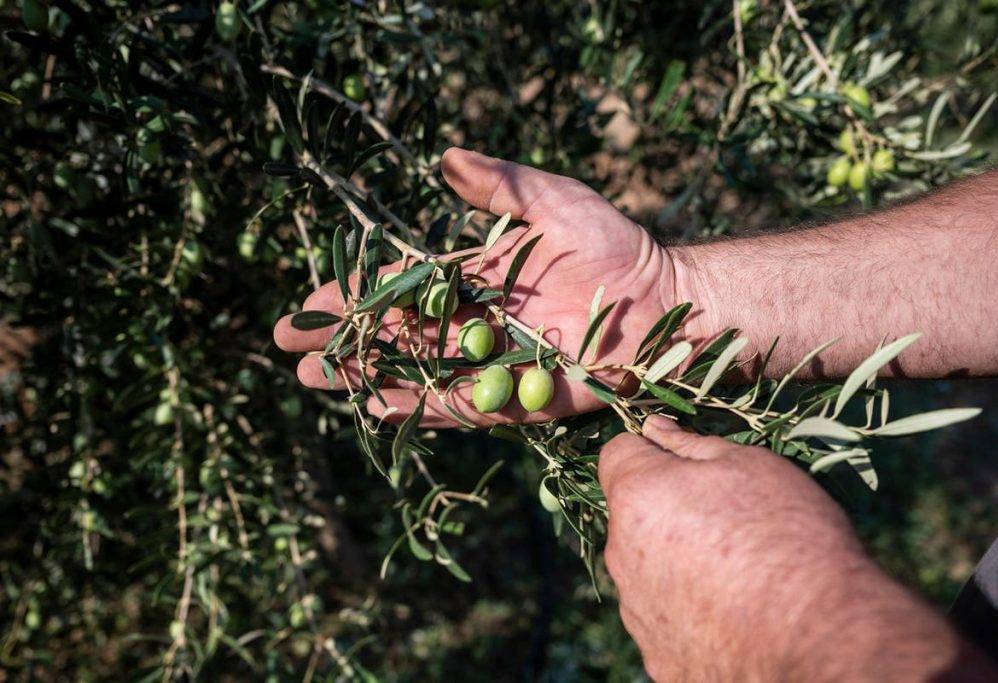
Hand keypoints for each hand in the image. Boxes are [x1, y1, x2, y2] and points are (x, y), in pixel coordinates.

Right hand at [274, 149, 705, 426]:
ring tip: (316, 380)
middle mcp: (477, 323)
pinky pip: (463, 405)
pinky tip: (377, 407)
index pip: (403, 288)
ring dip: (367, 377)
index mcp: (477, 280)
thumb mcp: (554, 201)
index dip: (356, 295)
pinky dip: (421, 406)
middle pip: (398, 335)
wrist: (669, 301)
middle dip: (346, 342)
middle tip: (292, 350)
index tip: (312, 301)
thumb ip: (500, 184)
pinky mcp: (521, 398)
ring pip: (418, 372)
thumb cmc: (617, 245)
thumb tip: (443, 157)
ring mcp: (495, 363)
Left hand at [599, 416, 993, 681]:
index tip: (686, 464)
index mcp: (637, 496)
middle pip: (631, 515)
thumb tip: (652, 428)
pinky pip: (663, 618)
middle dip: (665, 509)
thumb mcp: (749, 465)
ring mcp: (635, 611)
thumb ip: (689, 444)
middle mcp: (621, 554)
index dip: (651, 451)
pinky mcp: (656, 656)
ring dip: (674, 562)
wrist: (820, 635)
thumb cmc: (789, 533)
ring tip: (738, 574)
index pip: (617, 454)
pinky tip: (734, 615)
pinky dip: (688, 612)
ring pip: (645, 568)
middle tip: (727, 521)